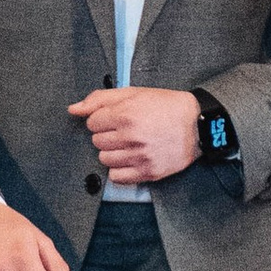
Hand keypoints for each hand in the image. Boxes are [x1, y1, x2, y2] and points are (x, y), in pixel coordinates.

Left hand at [68, 85, 202, 184]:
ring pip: (104, 159)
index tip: (115, 118)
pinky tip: (131, 158)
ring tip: (129, 144)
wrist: (198, 125)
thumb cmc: (165, 106)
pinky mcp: (147, 172)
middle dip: (107, 135)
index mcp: (126, 114)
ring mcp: (139, 156)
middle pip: (96, 142)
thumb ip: (100, 99)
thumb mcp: (133, 93)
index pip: (92, 123)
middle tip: (124, 130)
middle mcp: (131, 136)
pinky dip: (120, 169)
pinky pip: (117, 177)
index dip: (102, 119)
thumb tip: (72, 109)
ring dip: (113, 152)